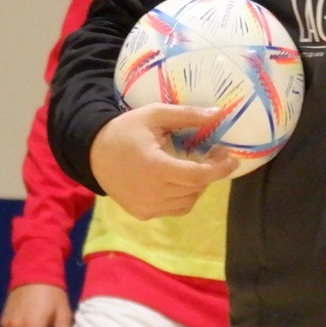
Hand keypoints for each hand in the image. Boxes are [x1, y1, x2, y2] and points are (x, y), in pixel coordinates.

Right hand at [89, 103, 238, 219]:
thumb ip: (188, 115)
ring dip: (197, 186)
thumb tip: (218, 113)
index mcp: (156, 168)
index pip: (198, 176)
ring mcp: (147, 207)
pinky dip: (183, 197)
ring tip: (196, 168)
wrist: (93, 153)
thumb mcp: (155, 115)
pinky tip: (179, 181)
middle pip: (196, 189)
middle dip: (210, 173)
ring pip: (188, 202)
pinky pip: (174, 209)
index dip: (219, 170)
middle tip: (214, 155)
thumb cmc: (125, 130)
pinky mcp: (142, 213)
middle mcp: (153, 193)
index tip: (232, 160)